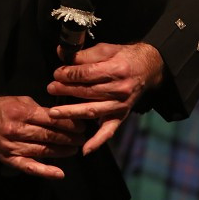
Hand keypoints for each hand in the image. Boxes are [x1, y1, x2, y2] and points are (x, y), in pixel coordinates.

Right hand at [0, 95, 85, 178]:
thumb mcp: (18, 100)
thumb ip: (38, 108)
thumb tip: (58, 115)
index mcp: (21, 112)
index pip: (51, 119)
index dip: (68, 123)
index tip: (81, 125)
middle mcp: (17, 130)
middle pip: (49, 135)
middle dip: (69, 137)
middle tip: (82, 138)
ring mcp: (12, 146)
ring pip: (43, 150)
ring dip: (62, 151)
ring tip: (74, 149)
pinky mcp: (8, 159)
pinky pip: (29, 166)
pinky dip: (45, 171)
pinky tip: (59, 173)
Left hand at [45, 42, 163, 154]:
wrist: (148, 68)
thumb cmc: (124, 57)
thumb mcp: (106, 49)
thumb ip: (84, 54)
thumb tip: (61, 53)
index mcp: (116, 69)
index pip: (88, 74)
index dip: (70, 74)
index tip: (57, 74)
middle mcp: (120, 89)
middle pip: (88, 92)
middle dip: (66, 90)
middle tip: (51, 89)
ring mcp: (121, 105)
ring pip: (93, 110)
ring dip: (72, 113)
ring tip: (54, 113)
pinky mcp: (121, 116)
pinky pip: (109, 131)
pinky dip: (97, 141)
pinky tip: (85, 150)